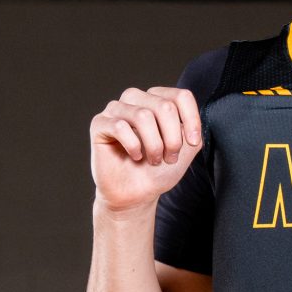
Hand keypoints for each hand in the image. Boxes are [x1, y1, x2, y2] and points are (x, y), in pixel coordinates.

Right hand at [90, 85, 202, 210]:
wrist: (136, 194)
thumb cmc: (158, 170)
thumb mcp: (185, 150)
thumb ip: (191, 129)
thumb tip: (187, 119)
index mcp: (157, 99)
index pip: (181, 97)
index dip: (191, 120)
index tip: (192, 143)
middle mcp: (136, 98)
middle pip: (165, 106)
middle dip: (172, 139)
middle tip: (169, 158)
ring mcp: (116, 109)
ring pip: (143, 116)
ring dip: (154, 145)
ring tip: (154, 160)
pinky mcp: (99, 123)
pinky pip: (120, 127)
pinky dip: (133, 146)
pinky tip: (135, 156)